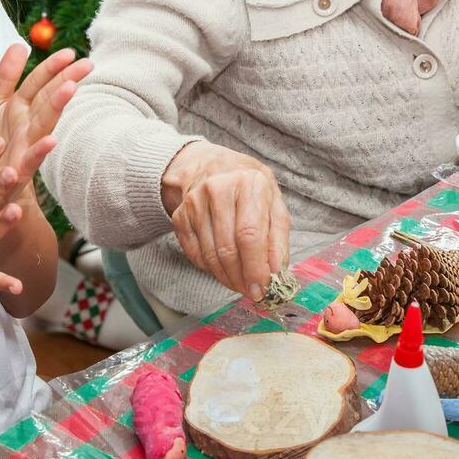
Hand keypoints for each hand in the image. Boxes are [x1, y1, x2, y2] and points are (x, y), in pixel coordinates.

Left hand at [0, 44, 91, 208]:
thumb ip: (6, 76)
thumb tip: (19, 45)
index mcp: (20, 107)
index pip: (39, 81)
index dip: (52, 67)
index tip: (71, 53)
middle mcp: (28, 124)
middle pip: (48, 97)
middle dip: (66, 79)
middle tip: (86, 64)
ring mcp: (27, 146)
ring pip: (45, 122)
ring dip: (58, 106)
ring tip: (70, 88)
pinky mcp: (21, 169)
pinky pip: (32, 159)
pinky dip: (41, 151)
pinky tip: (51, 140)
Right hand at [162, 141, 290, 301]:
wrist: (210, 165)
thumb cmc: (248, 186)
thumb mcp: (273, 201)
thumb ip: (278, 236)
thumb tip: (277, 272)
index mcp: (249, 183)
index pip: (250, 235)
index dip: (256, 267)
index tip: (263, 289)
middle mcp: (219, 189)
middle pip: (228, 248)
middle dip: (241, 278)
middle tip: (252, 293)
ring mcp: (195, 202)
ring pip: (210, 255)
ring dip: (227, 278)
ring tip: (240, 284)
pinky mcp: (180, 216)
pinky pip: (195, 254)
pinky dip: (210, 269)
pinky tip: (223, 271)